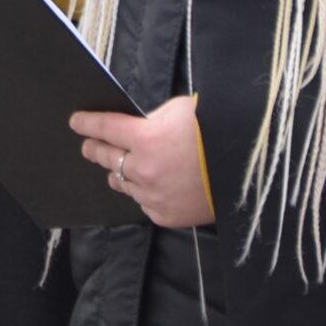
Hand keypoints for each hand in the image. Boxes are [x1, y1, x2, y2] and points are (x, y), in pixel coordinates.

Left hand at [73, 94, 212, 228]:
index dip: (87, 123)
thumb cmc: (217, 131)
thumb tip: (133, 126)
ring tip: (121, 166)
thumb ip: (151, 120)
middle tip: (89, 145)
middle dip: (95, 148)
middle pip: (106, 157)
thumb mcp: (180, 111)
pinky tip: (151, 184)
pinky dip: (143, 192)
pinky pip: (142, 202)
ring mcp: (153, 195)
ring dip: (120, 172)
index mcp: (146, 137)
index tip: (76, 122)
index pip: (104, 128)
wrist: (248, 169)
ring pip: (121, 183)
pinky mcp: (164, 215)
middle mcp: (144, 169)